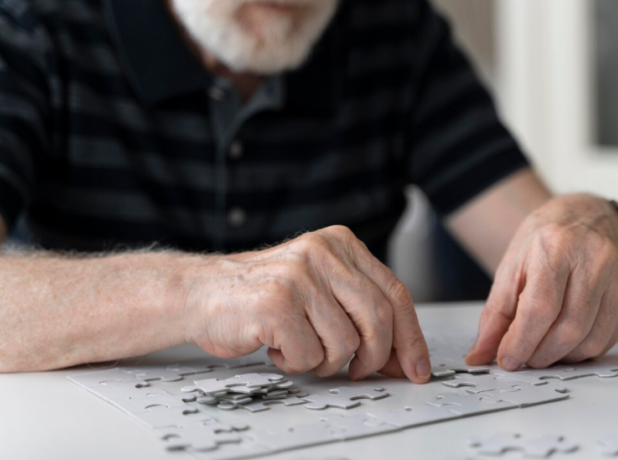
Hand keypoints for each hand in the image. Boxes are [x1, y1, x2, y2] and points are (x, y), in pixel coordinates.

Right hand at [185, 226, 430, 382]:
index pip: (395, 293)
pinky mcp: (277, 303)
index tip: (416, 366)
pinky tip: (278, 347)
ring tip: (302, 348)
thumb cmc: (261, 296)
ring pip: (346, 343)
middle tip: (360, 372)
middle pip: (378, 319)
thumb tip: (402, 356)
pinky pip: (310, 355)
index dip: (410, 336)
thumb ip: (359, 309)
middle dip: (375, 358)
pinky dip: (296, 363)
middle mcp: (323, 252)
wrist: (202, 293)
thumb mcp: (319, 286)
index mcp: (340, 243)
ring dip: (325, 362)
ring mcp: (299, 276)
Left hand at [465, 194, 617, 369]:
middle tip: (523, 359)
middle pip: (568, 328)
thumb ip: (495, 314)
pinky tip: (565, 344)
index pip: (540, 308)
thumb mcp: (512, 267)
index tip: (507, 359)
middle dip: (540, 354)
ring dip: (561, 357)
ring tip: (541, 352)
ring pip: (591, 339)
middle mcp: (594, 257)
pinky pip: (608, 338)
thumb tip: (480, 354)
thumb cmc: (548, 239)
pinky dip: (582, 350)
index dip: (521, 341)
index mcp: (557, 246)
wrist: (588, 216)